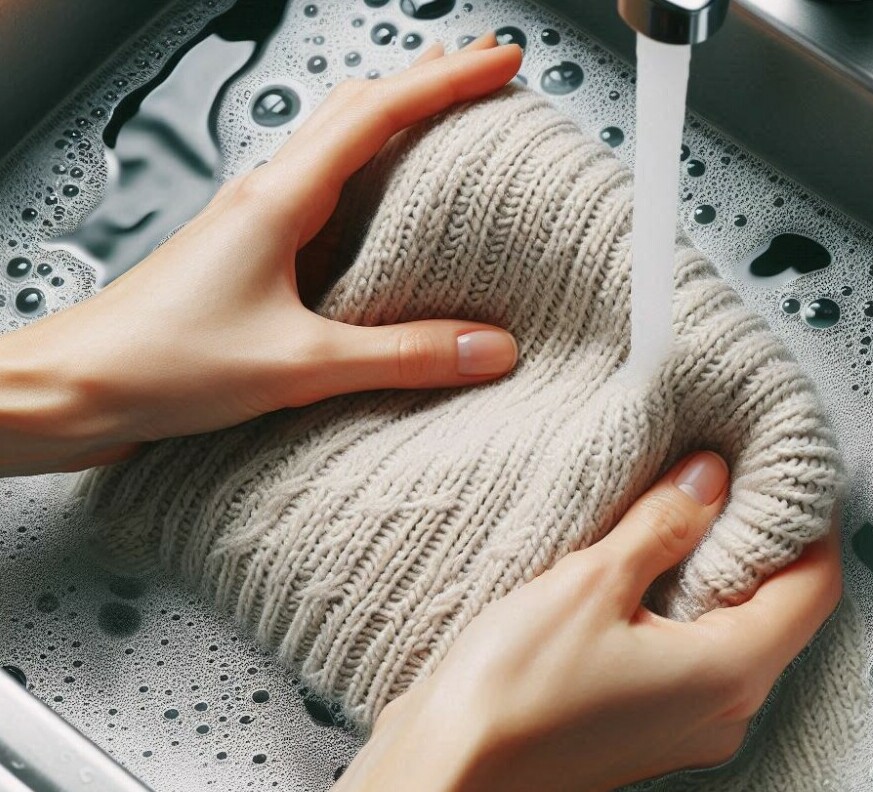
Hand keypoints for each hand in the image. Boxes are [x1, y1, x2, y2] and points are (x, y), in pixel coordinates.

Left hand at [0, 36, 522, 475]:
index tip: (498, 63)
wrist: (75, 388)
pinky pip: (319, 203)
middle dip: (423, 86)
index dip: (446, 83)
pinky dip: (364, 187)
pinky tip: (378, 217)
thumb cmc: (158, 363)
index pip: (378, 114)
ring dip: (392, 127)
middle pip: (357, 114)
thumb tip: (485, 347)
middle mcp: (265, 200)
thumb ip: (398, 356)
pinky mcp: (248, 262)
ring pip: (335, 153)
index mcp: (278, 200)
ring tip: (440, 124)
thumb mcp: (297, 365)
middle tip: (478, 76)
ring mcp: (254, 226)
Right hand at [337, 451, 841, 791]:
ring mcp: (685, 724)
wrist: (449, 769)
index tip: (785, 475)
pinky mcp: (646, 723)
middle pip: (780, 612)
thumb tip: (709, 480)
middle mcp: (721, 712)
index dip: (808, 524)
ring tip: (685, 513)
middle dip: (763, 542)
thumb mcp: (590, 586)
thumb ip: (663, 527)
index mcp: (726, 676)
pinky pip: (694, 657)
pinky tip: (645, 569)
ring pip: (735, 633)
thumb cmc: (511, 694)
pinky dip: (687, 607)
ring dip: (720, 572)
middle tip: (732, 480)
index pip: (812, 588)